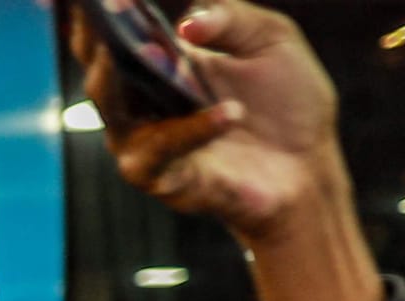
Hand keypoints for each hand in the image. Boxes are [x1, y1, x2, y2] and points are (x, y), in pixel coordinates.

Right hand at [68, 1, 342, 241]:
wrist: (308, 164)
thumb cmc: (287, 101)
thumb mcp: (269, 40)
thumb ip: (230, 17)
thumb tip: (186, 24)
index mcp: (159, 63)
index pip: (112, 34)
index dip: (96, 12)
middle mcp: (141, 102)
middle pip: (99, 68)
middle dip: (97, 37)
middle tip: (111, 4)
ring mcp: (145, 140)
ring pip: (112, 108)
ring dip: (122, 77)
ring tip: (154, 52)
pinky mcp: (163, 178)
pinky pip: (163, 151)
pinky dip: (193, 130)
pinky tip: (229, 112)